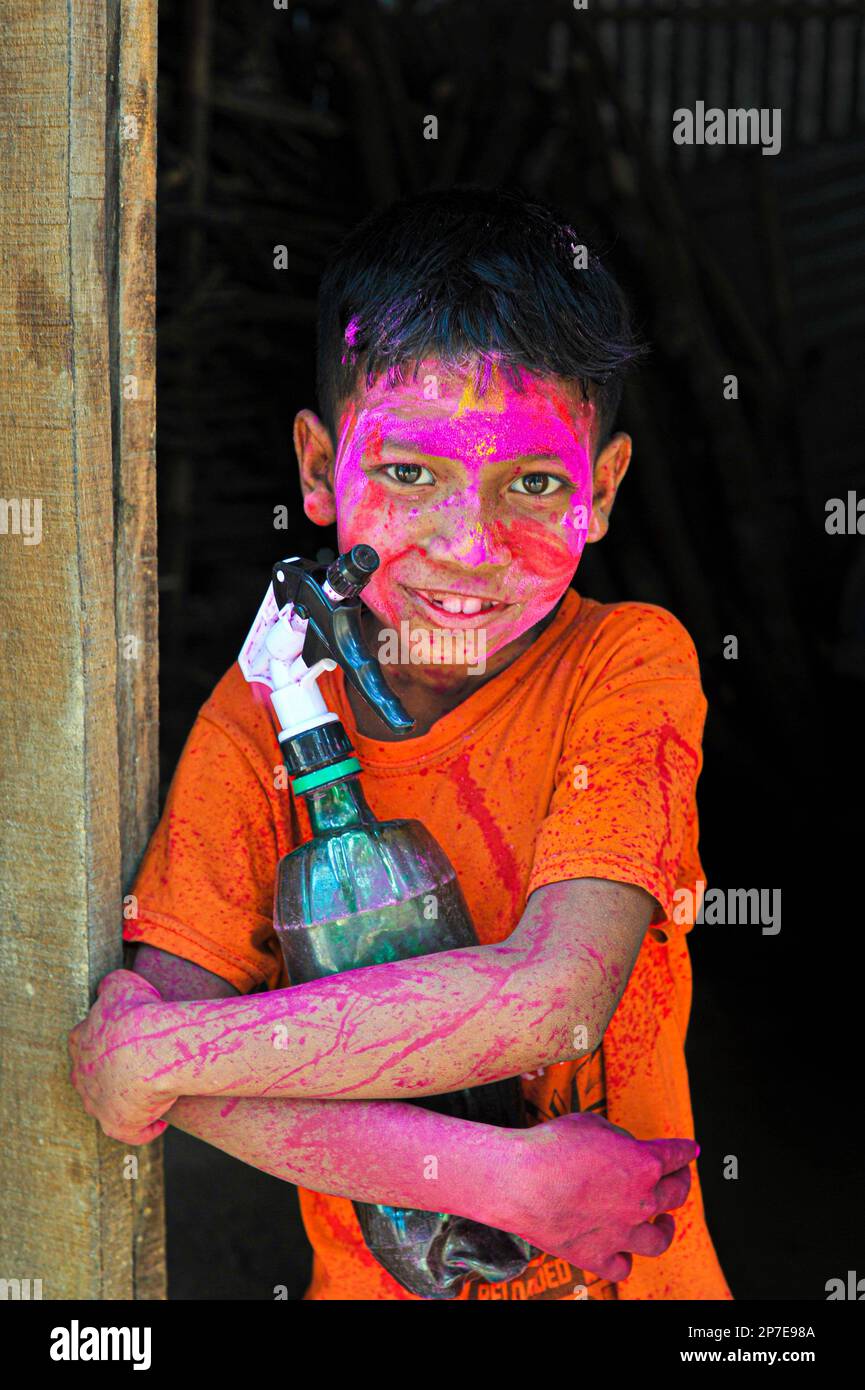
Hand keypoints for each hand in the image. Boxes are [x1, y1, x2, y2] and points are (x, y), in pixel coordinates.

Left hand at [68, 969, 173, 1144]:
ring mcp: (95, 1102)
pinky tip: (161, 1122)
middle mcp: (82, 1075)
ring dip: (127, 1102)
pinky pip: (131, 1131)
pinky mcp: (115, 1124)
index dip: (105, 1041)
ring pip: (107, 1105)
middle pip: (91, 1077)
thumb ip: (112, 985)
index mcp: (80, 1041)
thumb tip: (108, 988)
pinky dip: (146, 1128)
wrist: (149, 1052)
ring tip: (151, 1096)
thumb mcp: (124, 984)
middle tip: (136, 1069)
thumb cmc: (139, 1014)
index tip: (125, 1040)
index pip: (83, 1041)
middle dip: (109, 1074)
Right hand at [509, 1111, 695, 1282]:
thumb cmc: (551, 1146)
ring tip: (665, 1223)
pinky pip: (623, 1267)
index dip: (685, 1151)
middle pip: (675, 1194)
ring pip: (658, 1240)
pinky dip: (625, 1259)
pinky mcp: (597, 1256)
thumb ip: (618, 1138)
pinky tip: (623, 1251)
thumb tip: (625, 1149)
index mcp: (643, 1164)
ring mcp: (621, 1233)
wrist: (519, 1181)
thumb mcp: (592, 1123)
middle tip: (679, 1178)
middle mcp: (640, 1201)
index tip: (689, 1150)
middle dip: (681, 1182)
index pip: (676, 1155)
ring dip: (666, 1229)